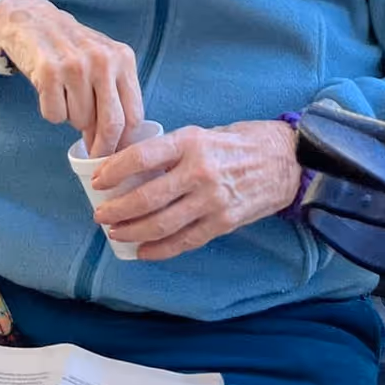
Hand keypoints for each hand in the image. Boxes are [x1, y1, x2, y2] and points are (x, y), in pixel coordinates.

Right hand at [0, 0, 144, 156]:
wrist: (32, 19)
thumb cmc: (70, 48)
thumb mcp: (103, 61)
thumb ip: (113, 96)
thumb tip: (117, 143)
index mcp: (123, 59)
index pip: (134, 114)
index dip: (125, 142)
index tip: (117, 154)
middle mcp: (103, 60)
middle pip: (112, 124)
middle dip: (102, 147)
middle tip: (93, 156)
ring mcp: (76, 65)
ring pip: (79, 122)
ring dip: (71, 119)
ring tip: (65, 94)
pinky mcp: (49, 72)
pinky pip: (54, 115)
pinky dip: (50, 111)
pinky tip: (49, 90)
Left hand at [91, 121, 299, 261]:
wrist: (287, 160)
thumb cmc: (241, 142)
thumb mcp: (204, 133)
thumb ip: (173, 151)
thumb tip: (134, 168)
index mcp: (191, 142)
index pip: (142, 156)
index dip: (114, 170)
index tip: (98, 180)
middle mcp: (200, 171)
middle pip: (147, 197)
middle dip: (117, 209)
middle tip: (100, 215)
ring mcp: (212, 200)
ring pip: (162, 223)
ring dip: (132, 231)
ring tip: (115, 232)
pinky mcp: (223, 222)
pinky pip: (184, 241)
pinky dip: (160, 249)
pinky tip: (142, 251)